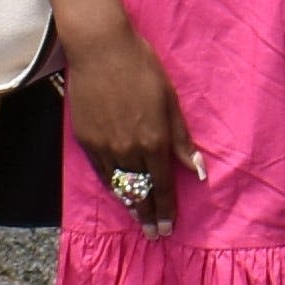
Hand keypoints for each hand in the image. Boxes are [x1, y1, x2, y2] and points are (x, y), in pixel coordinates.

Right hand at [61, 18, 205, 228]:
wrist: (100, 50)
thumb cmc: (142, 68)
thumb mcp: (171, 101)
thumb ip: (182, 139)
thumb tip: (198, 170)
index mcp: (154, 141)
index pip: (163, 184)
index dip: (167, 208)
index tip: (169, 227)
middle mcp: (128, 149)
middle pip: (141, 191)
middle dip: (149, 215)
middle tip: (154, 234)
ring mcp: (104, 146)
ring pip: (119, 186)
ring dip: (130, 205)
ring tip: (138, 219)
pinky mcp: (85, 139)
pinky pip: (101, 172)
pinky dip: (111, 186)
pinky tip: (118, 194)